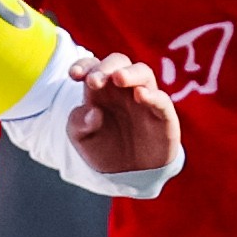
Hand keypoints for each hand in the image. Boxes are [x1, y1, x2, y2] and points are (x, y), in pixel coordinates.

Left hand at [65, 54, 181, 182]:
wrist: (127, 174)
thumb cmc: (103, 148)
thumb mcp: (82, 139)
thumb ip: (78, 124)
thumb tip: (92, 112)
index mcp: (100, 89)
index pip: (92, 67)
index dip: (84, 65)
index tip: (73, 75)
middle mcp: (123, 89)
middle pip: (119, 62)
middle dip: (106, 67)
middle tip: (94, 81)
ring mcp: (145, 99)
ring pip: (143, 73)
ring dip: (130, 73)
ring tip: (118, 78)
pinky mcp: (163, 115)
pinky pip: (161, 100)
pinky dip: (152, 96)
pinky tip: (140, 96)